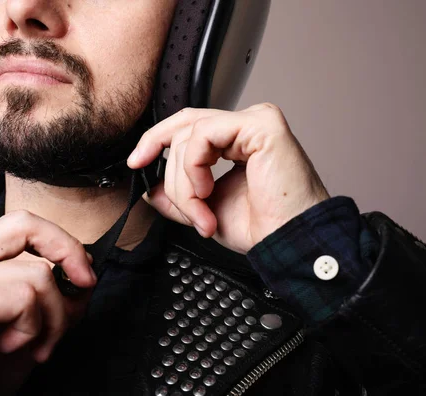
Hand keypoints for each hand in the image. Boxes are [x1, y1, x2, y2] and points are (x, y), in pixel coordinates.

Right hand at [0, 211, 95, 395]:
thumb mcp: (29, 325)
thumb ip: (54, 294)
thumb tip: (85, 271)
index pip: (21, 224)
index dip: (61, 242)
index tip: (84, 274)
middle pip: (25, 225)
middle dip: (67, 256)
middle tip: (79, 292)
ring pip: (36, 273)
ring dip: (52, 317)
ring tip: (35, 345)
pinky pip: (23, 298)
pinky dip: (32, 328)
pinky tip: (10, 347)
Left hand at [128, 104, 329, 254]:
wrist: (289, 244)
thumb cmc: (262, 228)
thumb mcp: (206, 209)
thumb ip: (179, 194)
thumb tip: (150, 187)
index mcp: (237, 140)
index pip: (187, 126)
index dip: (156, 140)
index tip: (137, 163)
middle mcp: (247, 126)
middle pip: (183, 127)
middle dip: (170, 172)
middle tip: (184, 208)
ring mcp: (255, 121)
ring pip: (189, 135)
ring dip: (184, 183)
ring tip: (203, 213)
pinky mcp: (261, 125)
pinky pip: (203, 135)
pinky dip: (194, 168)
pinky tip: (208, 192)